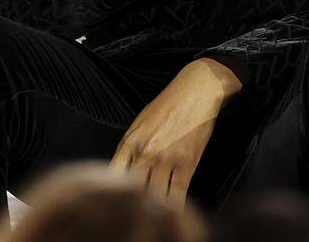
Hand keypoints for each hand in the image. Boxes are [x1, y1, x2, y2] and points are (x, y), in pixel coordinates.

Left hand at [108, 61, 224, 209]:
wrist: (196, 92)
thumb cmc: (167, 104)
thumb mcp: (139, 122)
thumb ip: (129, 147)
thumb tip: (122, 169)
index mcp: (129, 143)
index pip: (113, 177)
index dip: (112, 192)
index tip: (114, 202)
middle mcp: (145, 154)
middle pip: (133, 190)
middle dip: (132, 203)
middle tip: (133, 213)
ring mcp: (166, 160)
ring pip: (155, 196)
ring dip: (153, 208)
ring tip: (152, 216)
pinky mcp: (186, 164)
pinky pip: (178, 193)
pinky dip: (174, 207)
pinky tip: (172, 215)